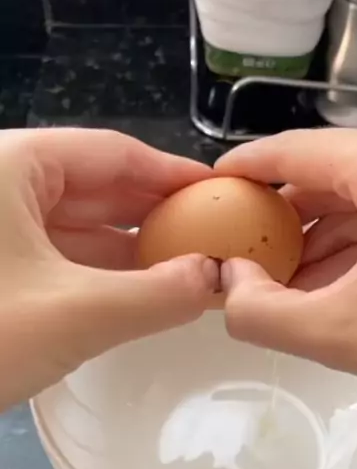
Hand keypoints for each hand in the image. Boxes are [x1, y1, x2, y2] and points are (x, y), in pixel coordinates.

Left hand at [0, 128, 218, 410]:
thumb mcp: (75, 316)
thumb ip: (159, 296)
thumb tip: (220, 279)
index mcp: (13, 165)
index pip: (113, 153)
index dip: (174, 174)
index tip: (222, 195)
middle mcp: (0, 185)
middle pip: (96, 186)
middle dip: (156, 216)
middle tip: (216, 240)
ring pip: (75, 226)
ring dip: (130, 251)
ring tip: (189, 272)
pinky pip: (54, 258)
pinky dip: (98, 275)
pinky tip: (138, 295)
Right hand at [216, 118, 356, 416]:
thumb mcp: (345, 334)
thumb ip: (262, 312)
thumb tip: (228, 285)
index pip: (294, 152)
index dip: (246, 171)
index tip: (214, 189)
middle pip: (336, 174)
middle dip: (292, 222)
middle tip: (254, 262)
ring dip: (334, 237)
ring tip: (298, 286)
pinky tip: (353, 281)